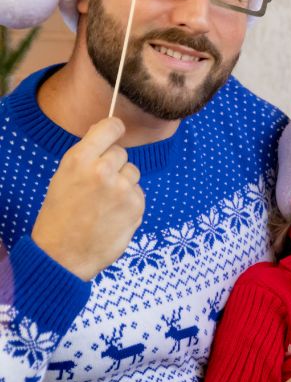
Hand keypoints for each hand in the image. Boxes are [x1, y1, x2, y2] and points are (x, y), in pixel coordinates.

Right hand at [31, 117, 143, 280]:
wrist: (64, 254)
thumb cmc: (60, 215)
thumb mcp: (64, 177)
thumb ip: (88, 155)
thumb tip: (109, 133)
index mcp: (79, 159)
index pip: (110, 127)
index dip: (114, 129)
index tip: (115, 131)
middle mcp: (103, 170)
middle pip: (122, 153)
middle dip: (113, 165)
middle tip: (98, 185)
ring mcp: (122, 188)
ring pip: (132, 173)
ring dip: (123, 183)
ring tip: (104, 202)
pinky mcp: (136, 205)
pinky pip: (138, 192)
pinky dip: (129, 201)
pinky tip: (112, 214)